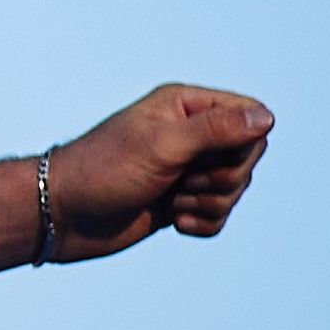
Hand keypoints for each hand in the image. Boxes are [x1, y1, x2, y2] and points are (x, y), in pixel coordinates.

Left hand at [47, 83, 272, 261]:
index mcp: (185, 106)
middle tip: (181, 180)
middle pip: (248, 158)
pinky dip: (202, 223)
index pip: (251, 117)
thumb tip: (266, 116)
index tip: (205, 157)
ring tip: (171, 199)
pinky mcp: (180, 202)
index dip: (243, 145)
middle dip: (222, 179)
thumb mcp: (162, 145)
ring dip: (209, 204)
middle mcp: (189, 135)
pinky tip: (172, 219)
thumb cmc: (102, 170)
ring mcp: (185, 170)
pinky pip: (219, 216)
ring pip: (235, 190)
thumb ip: (216, 130)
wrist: (62, 215)